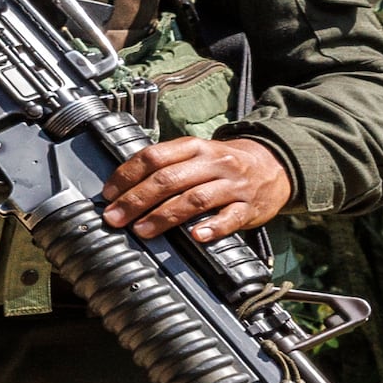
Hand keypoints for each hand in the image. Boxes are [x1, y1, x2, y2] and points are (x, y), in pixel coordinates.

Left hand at [105, 134, 293, 243]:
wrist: (274, 166)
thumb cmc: (223, 165)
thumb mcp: (196, 155)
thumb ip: (166, 165)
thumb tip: (123, 187)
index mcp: (194, 147)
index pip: (153, 157)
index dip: (127, 175)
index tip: (109, 194)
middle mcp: (213, 162)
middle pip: (169, 179)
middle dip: (137, 200)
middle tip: (116, 218)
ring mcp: (233, 185)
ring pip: (195, 198)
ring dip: (165, 216)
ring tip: (143, 230)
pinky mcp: (250, 206)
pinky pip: (231, 217)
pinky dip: (213, 227)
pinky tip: (196, 235)